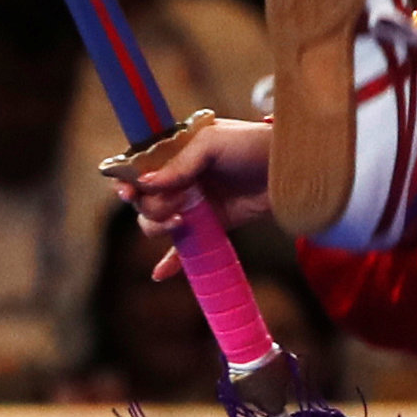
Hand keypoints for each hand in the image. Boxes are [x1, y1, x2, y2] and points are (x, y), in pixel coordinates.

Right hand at [113, 117, 275, 277]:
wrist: (289, 167)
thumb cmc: (251, 144)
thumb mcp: (212, 143)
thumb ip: (178, 164)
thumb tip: (144, 185)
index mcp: (175, 152)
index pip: (138, 169)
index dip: (127, 182)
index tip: (128, 193)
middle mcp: (180, 179)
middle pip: (144, 201)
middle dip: (152, 205)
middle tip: (177, 202)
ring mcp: (194, 203)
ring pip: (157, 223)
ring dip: (160, 226)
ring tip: (182, 219)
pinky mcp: (211, 225)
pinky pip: (185, 247)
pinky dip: (171, 261)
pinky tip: (160, 274)